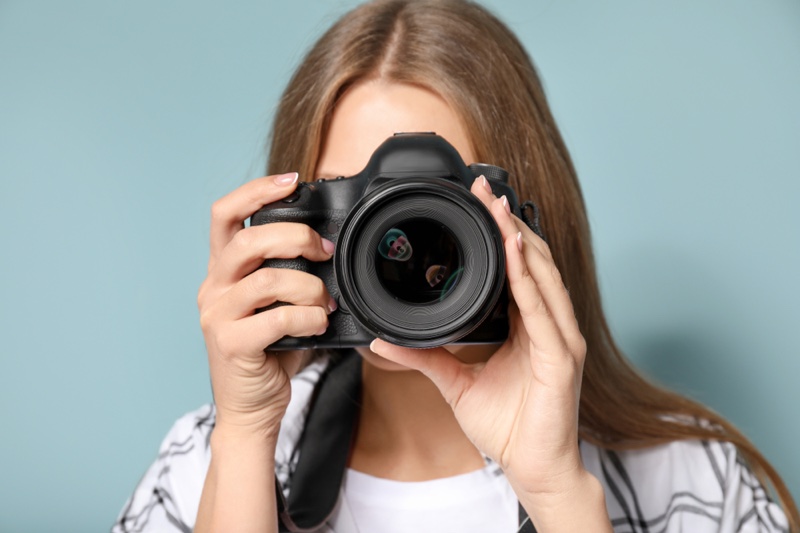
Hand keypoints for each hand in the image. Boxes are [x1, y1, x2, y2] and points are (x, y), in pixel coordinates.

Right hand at [197, 172, 335, 438]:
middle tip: (325, 252)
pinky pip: (276, 317)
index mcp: (224, 270)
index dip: (256, 191)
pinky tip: (319, 323)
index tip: (292, 181)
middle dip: (295, 237)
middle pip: (247, 239)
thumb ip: (292, 274)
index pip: (225, 214)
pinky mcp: (230, 343)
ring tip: (326, 302)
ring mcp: (217, 315)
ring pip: (266, 278)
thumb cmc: (272, 352)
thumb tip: (331, 245)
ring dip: (309, 286)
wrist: (252, 408)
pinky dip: (307, 317)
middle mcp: (213, 286)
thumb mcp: (280, 304)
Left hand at [370, 176, 588, 496]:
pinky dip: (527, 278)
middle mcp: (550, 325)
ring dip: (520, 238)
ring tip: (498, 207)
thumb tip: (385, 340)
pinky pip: (543, 310)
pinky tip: (515, 252)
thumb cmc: (508, 426)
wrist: (534, 468)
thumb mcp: (457, 383)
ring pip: (542, 276)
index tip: (479, 204)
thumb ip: (426, 357)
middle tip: (486, 189)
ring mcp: (561, 339)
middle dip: (510, 222)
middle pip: (533, 261)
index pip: (519, 269)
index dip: (503, 234)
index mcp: (531, 326)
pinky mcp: (562, 358)